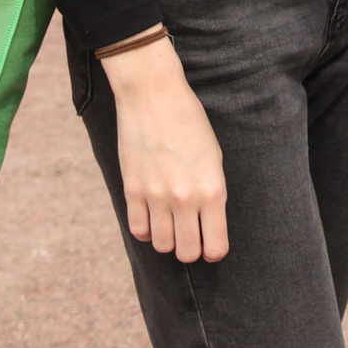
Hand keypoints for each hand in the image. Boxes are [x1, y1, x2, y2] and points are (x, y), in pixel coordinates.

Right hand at [96, 34, 227, 262]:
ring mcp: (156, 196)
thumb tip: (207, 224)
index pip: (215, 246)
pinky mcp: (132, 190)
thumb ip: (212, 192)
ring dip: (168, 240)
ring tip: (170, 224)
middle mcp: (185, 198)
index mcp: (212, 189)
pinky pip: (138, 230)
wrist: (154, 95)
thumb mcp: (214, 156)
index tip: (211, 244)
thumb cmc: (190, 122)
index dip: (214, 250)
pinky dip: (146, 229)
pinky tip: (151, 216)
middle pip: (187, 252)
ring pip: (162, 246)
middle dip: (191, 248)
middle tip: (190, 235)